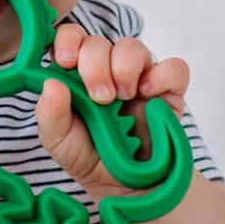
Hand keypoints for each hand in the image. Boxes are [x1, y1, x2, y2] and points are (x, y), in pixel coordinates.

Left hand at [35, 27, 188, 197]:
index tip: (66, 62)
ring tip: (122, 98)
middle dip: (95, 65)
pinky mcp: (168, 91)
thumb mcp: (58, 140)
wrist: (123, 186)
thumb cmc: (87, 155)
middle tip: (100, 98)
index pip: (71, 38)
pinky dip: (161, 77)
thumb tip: (51, 83)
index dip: (68, 41)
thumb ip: (50, 113)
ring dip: (124, 68)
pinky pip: (174, 68)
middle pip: (99, 41)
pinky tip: (148, 95)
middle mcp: (106, 68)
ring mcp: (138, 76)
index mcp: (75, 72)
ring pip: (133, 47)